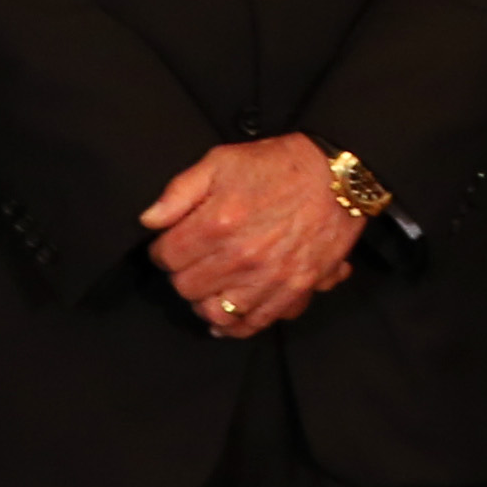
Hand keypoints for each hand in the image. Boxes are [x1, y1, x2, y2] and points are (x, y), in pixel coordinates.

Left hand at [141, 136, 361, 340]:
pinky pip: (254, 324)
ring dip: (206, 301)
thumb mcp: (222, 160)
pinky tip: (227, 317)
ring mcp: (268, 279)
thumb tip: (149, 220)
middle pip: (186, 287)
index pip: (166, 256)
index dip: (164, 249)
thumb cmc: (279, 166)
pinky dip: (236, 326)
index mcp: (217, 223)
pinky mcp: (293, 292)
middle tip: (193, 261)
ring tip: (209, 287)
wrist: (337, 178)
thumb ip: (180, 191)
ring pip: (216, 312)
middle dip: (183, 274)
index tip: (172, 243)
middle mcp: (241, 257)